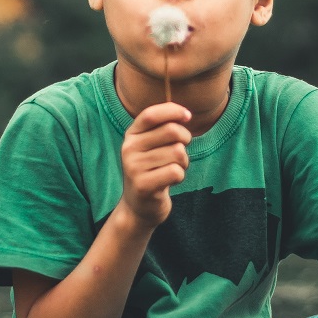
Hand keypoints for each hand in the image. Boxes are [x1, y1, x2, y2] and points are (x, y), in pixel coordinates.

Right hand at [119, 102, 191, 230]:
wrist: (138, 207)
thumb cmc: (152, 170)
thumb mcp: (151, 146)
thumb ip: (164, 127)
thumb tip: (185, 115)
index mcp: (131, 135)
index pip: (151, 114)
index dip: (173, 111)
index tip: (188, 116)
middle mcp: (128, 149)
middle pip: (171, 131)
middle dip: (185, 139)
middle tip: (182, 150)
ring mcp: (134, 168)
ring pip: (177, 152)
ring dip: (183, 161)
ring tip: (173, 168)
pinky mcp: (143, 186)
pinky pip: (176, 172)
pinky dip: (180, 176)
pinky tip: (170, 181)